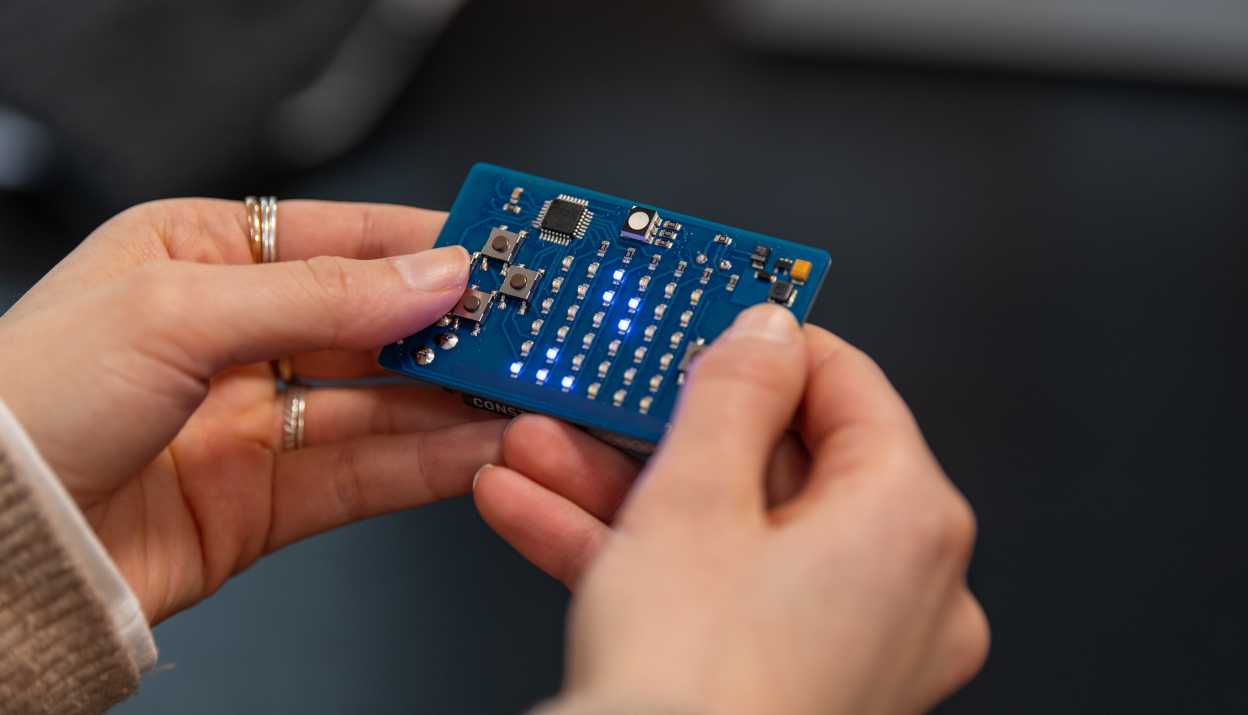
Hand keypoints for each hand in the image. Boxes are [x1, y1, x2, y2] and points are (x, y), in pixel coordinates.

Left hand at [0, 199, 503, 623]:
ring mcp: (252, 422)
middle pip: (372, 323)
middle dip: (450, 326)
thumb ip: (323, 296)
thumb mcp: (180, 312)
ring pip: (381, 402)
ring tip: (522, 391)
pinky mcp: (266, 500)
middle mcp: (233, 336)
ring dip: (453, 398)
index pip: (341, 238)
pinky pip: (366, 473)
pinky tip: (478, 447)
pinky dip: (429, 462)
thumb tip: (432, 275)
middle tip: (525, 327)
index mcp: (199, 258)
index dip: (424, 243)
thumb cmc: (29, 403)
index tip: (499, 250)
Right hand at [475, 305, 988, 713]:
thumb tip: (763, 333)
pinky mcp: (794, 678)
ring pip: (730, 531)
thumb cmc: (698, 691)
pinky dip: (637, 556)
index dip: (763, 344)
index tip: (705, 320)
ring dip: (623, 490)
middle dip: (658, 429)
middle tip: (602, 395)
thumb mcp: (694, 499)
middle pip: (775, 462)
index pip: (845, 384)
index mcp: (910, 520)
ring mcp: (852, 640)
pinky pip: (717, 592)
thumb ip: (732, 394)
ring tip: (538, 452)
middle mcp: (905, 584)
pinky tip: (541, 515)